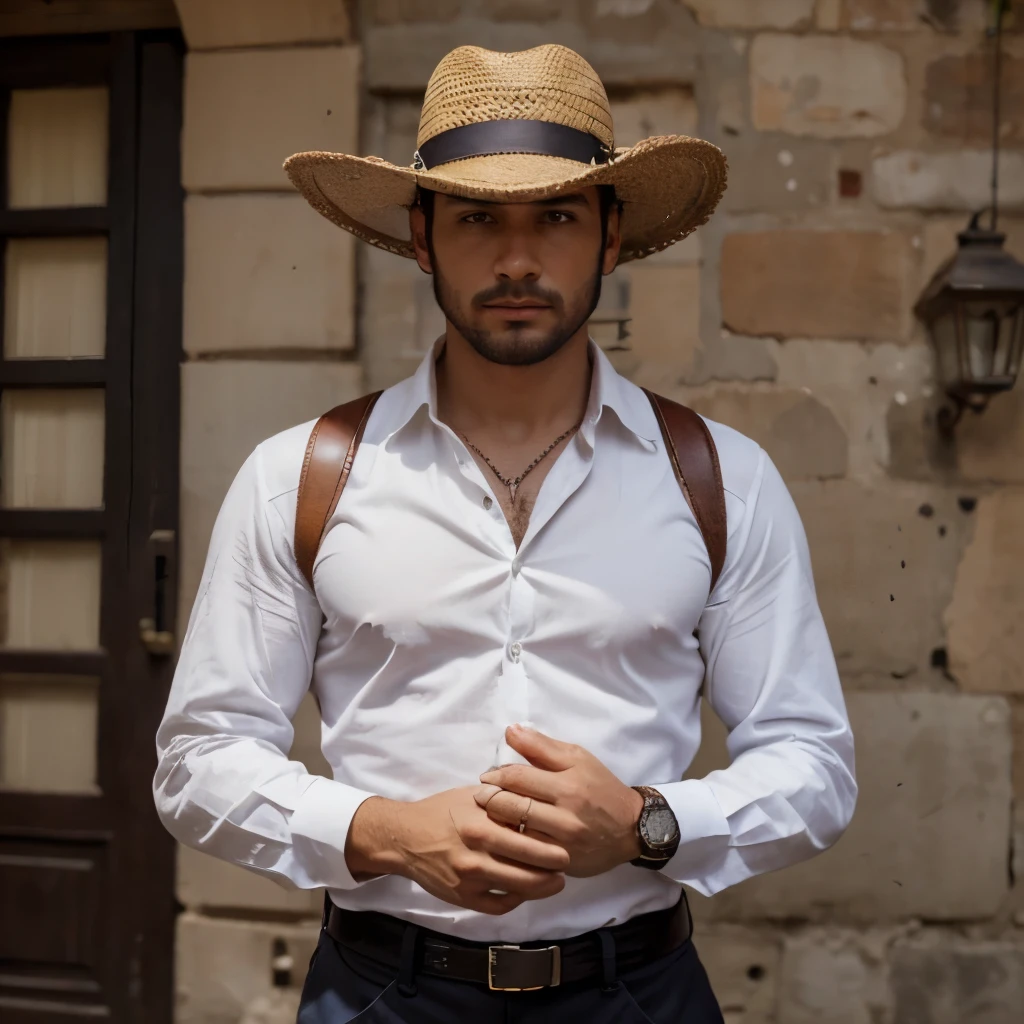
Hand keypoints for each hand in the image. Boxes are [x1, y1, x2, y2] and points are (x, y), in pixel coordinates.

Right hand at [345, 786, 568, 914]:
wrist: (406, 836)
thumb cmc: (443, 810)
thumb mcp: (475, 794)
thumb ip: (505, 799)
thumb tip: (538, 801)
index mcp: (483, 823)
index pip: (528, 835)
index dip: (552, 840)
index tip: (567, 839)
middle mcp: (478, 853)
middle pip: (529, 866)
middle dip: (554, 866)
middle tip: (567, 862)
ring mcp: (470, 879)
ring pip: (518, 889)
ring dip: (541, 887)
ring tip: (555, 881)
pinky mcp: (463, 898)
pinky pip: (498, 905)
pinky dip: (515, 900)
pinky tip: (524, 891)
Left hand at [475, 724, 644, 877]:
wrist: (631, 828)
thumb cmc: (601, 787)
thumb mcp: (578, 758)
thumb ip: (542, 746)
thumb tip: (510, 731)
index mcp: (567, 784)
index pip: (518, 777)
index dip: (496, 775)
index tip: (487, 776)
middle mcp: (565, 815)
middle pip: (511, 806)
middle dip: (490, 799)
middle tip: (481, 795)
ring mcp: (562, 843)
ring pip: (515, 833)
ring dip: (496, 823)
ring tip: (489, 814)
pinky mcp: (561, 864)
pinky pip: (527, 856)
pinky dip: (512, 845)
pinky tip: (506, 837)